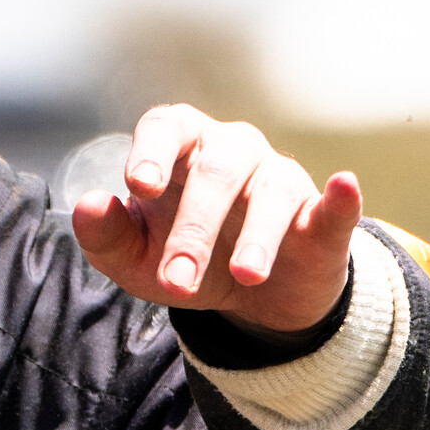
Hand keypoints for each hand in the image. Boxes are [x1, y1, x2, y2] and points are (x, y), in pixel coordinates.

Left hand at [71, 104, 361, 335]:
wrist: (248, 303)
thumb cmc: (182, 261)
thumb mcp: (135, 260)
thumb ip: (106, 235)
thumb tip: (85, 204)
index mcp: (181, 150)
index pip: (165, 127)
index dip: (151, 151)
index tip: (138, 187)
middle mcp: (232, 152)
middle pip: (215, 173)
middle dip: (194, 229)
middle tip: (178, 280)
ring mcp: (279, 178)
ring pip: (271, 192)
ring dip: (256, 236)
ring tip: (243, 274)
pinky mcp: (320, 217)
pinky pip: (332, 204)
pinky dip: (339, 198)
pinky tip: (343, 187)